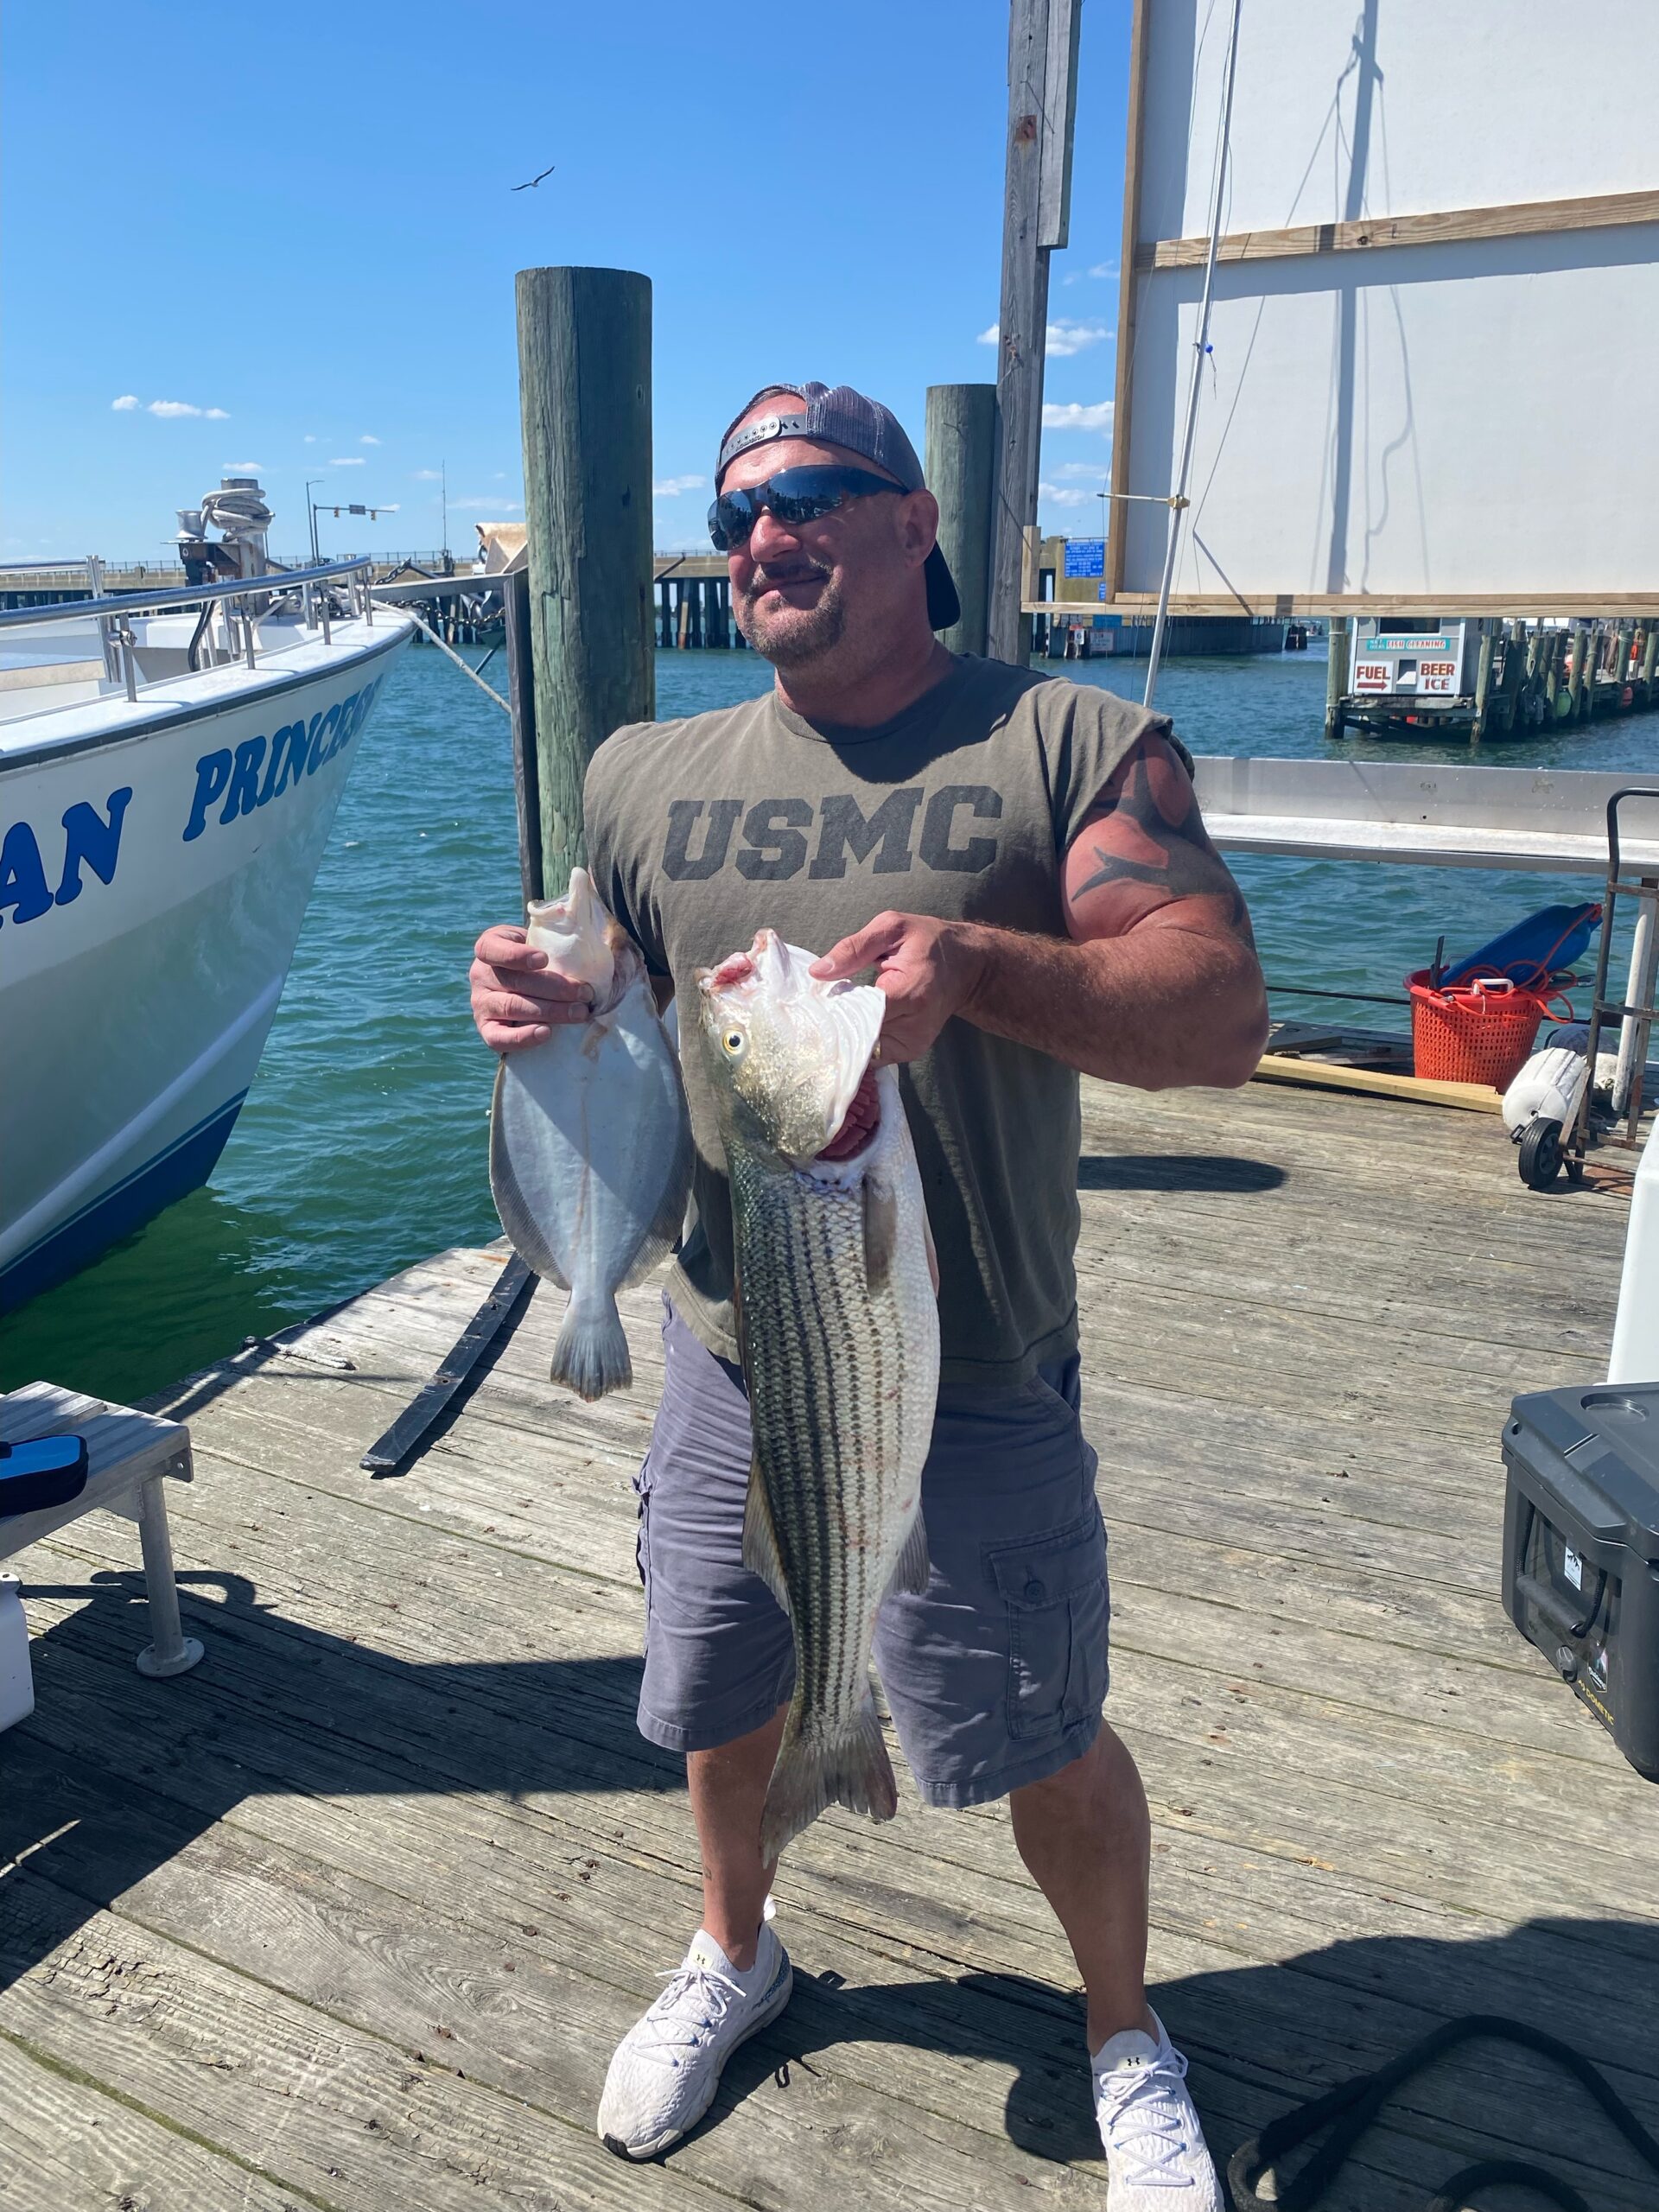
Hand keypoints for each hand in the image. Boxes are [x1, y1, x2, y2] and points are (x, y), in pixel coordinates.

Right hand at [469, 923, 593, 1052]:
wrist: (528, 985)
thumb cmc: (540, 959)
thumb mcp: (541, 941)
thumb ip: (555, 941)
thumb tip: (588, 950)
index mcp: (489, 947)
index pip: (492, 949)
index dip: (517, 955)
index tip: (544, 959)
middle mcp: (480, 975)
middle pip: (514, 981)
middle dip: (554, 987)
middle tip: (585, 993)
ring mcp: (480, 1003)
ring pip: (512, 1007)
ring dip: (550, 1011)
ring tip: (579, 1013)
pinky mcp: (486, 1029)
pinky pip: (498, 1038)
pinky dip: (523, 1037)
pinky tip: (546, 1032)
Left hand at [810, 912, 983, 1064]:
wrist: (965, 966)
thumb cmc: (926, 941)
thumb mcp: (890, 928)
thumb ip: (853, 948)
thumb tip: (818, 972)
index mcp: (909, 990)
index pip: (862, 1012)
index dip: (836, 1007)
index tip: (817, 1000)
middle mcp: (915, 1023)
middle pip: (860, 1032)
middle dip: (838, 1021)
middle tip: (823, 1006)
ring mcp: (914, 1042)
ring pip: (864, 1047)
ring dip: (849, 1031)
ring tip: (844, 1009)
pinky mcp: (911, 1051)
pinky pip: (874, 1053)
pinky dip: (861, 1040)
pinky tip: (858, 1021)